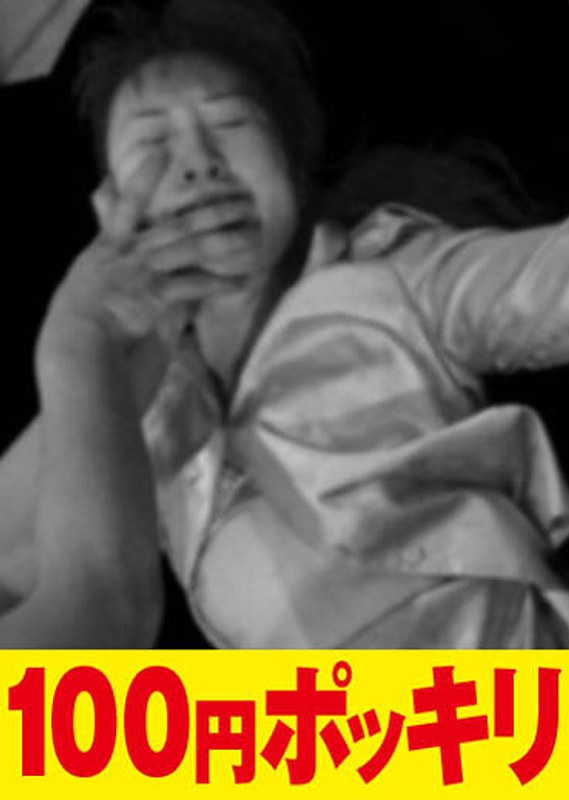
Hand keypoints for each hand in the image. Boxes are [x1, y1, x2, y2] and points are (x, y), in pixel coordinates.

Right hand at [36, 153, 241, 407]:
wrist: (74, 343)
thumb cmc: (73, 324)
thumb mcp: (80, 285)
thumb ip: (98, 261)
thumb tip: (104, 247)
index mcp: (107, 247)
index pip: (127, 203)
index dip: (144, 177)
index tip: (162, 153)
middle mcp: (129, 252)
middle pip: (177, 222)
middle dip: (212, 209)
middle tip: (242, 197)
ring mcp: (145, 270)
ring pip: (192, 245)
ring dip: (226, 238)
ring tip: (254, 232)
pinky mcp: (157, 293)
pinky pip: (196, 284)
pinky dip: (221, 283)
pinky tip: (244, 280)